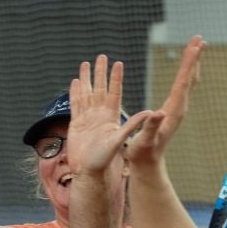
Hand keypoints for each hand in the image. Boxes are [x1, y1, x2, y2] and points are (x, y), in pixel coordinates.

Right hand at [66, 55, 152, 175]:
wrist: (88, 171)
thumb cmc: (105, 159)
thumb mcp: (121, 140)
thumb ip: (133, 125)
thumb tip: (151, 112)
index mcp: (111, 116)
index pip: (114, 92)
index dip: (116, 78)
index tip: (118, 63)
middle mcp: (99, 114)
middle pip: (99, 88)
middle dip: (100, 72)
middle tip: (101, 56)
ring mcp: (86, 118)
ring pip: (86, 93)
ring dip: (86, 79)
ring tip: (84, 64)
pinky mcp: (76, 124)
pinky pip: (75, 104)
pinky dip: (74, 92)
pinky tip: (74, 82)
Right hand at [127, 36, 205, 165]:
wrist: (147, 165)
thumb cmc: (142, 154)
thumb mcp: (143, 141)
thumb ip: (150, 127)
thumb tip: (158, 113)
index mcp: (172, 111)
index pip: (183, 82)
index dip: (189, 62)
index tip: (195, 45)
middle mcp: (179, 108)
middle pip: (190, 78)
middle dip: (194, 57)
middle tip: (199, 38)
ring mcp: (177, 110)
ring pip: (188, 82)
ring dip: (192, 64)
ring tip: (195, 47)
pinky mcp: (173, 112)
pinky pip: (182, 88)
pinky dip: (185, 74)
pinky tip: (184, 70)